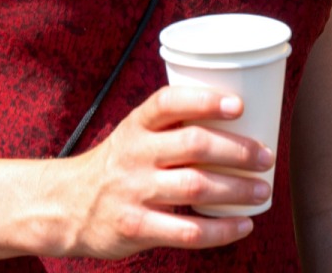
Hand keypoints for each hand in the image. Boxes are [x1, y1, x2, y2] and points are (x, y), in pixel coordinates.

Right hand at [52, 85, 272, 257]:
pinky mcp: (137, 227)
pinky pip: (188, 230)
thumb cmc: (115, 166)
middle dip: (237, 150)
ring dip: (237, 189)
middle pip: (193, 145)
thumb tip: (238, 119)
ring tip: (262, 189)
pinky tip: (243, 224)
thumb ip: (171, 128)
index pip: (168, 103)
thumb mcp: (132, 136)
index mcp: (134, 125)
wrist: (66, 206)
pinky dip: (222, 229)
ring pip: (196, 187)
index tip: (238, 105)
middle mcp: (133, 154)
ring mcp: (134, 191)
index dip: (205, 101)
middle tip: (265, 156)